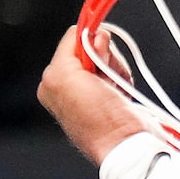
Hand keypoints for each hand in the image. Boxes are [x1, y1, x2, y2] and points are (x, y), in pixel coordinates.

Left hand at [37, 27, 147, 167]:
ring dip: (117, 69)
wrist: (127, 147)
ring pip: (107, 59)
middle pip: (91, 48)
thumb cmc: (98, 120)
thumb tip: (95, 31)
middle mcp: (68, 86)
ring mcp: (91, 93)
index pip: (71, 40)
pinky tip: (123, 94)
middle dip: (105, 58)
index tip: (99, 55)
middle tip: (108, 79)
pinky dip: (124, 78)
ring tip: (118, 90)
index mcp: (52, 80)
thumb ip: (74, 46)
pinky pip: (119, 73)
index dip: (88, 43)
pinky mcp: (111, 98)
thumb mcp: (68, 75)